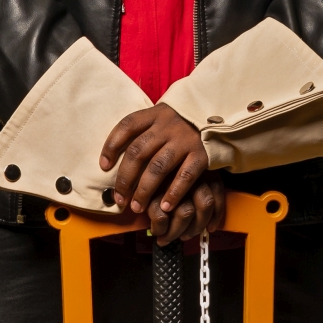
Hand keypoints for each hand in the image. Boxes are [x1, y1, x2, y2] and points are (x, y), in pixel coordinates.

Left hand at [100, 103, 227, 245]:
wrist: (219, 117)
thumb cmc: (183, 123)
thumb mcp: (162, 118)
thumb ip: (144, 131)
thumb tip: (114, 159)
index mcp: (155, 114)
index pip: (127, 126)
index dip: (111, 146)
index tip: (103, 166)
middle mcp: (168, 126)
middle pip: (138, 152)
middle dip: (125, 179)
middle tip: (119, 199)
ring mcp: (185, 140)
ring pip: (158, 167)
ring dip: (144, 190)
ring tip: (137, 207)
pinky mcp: (202, 154)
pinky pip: (185, 177)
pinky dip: (173, 193)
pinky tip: (165, 206)